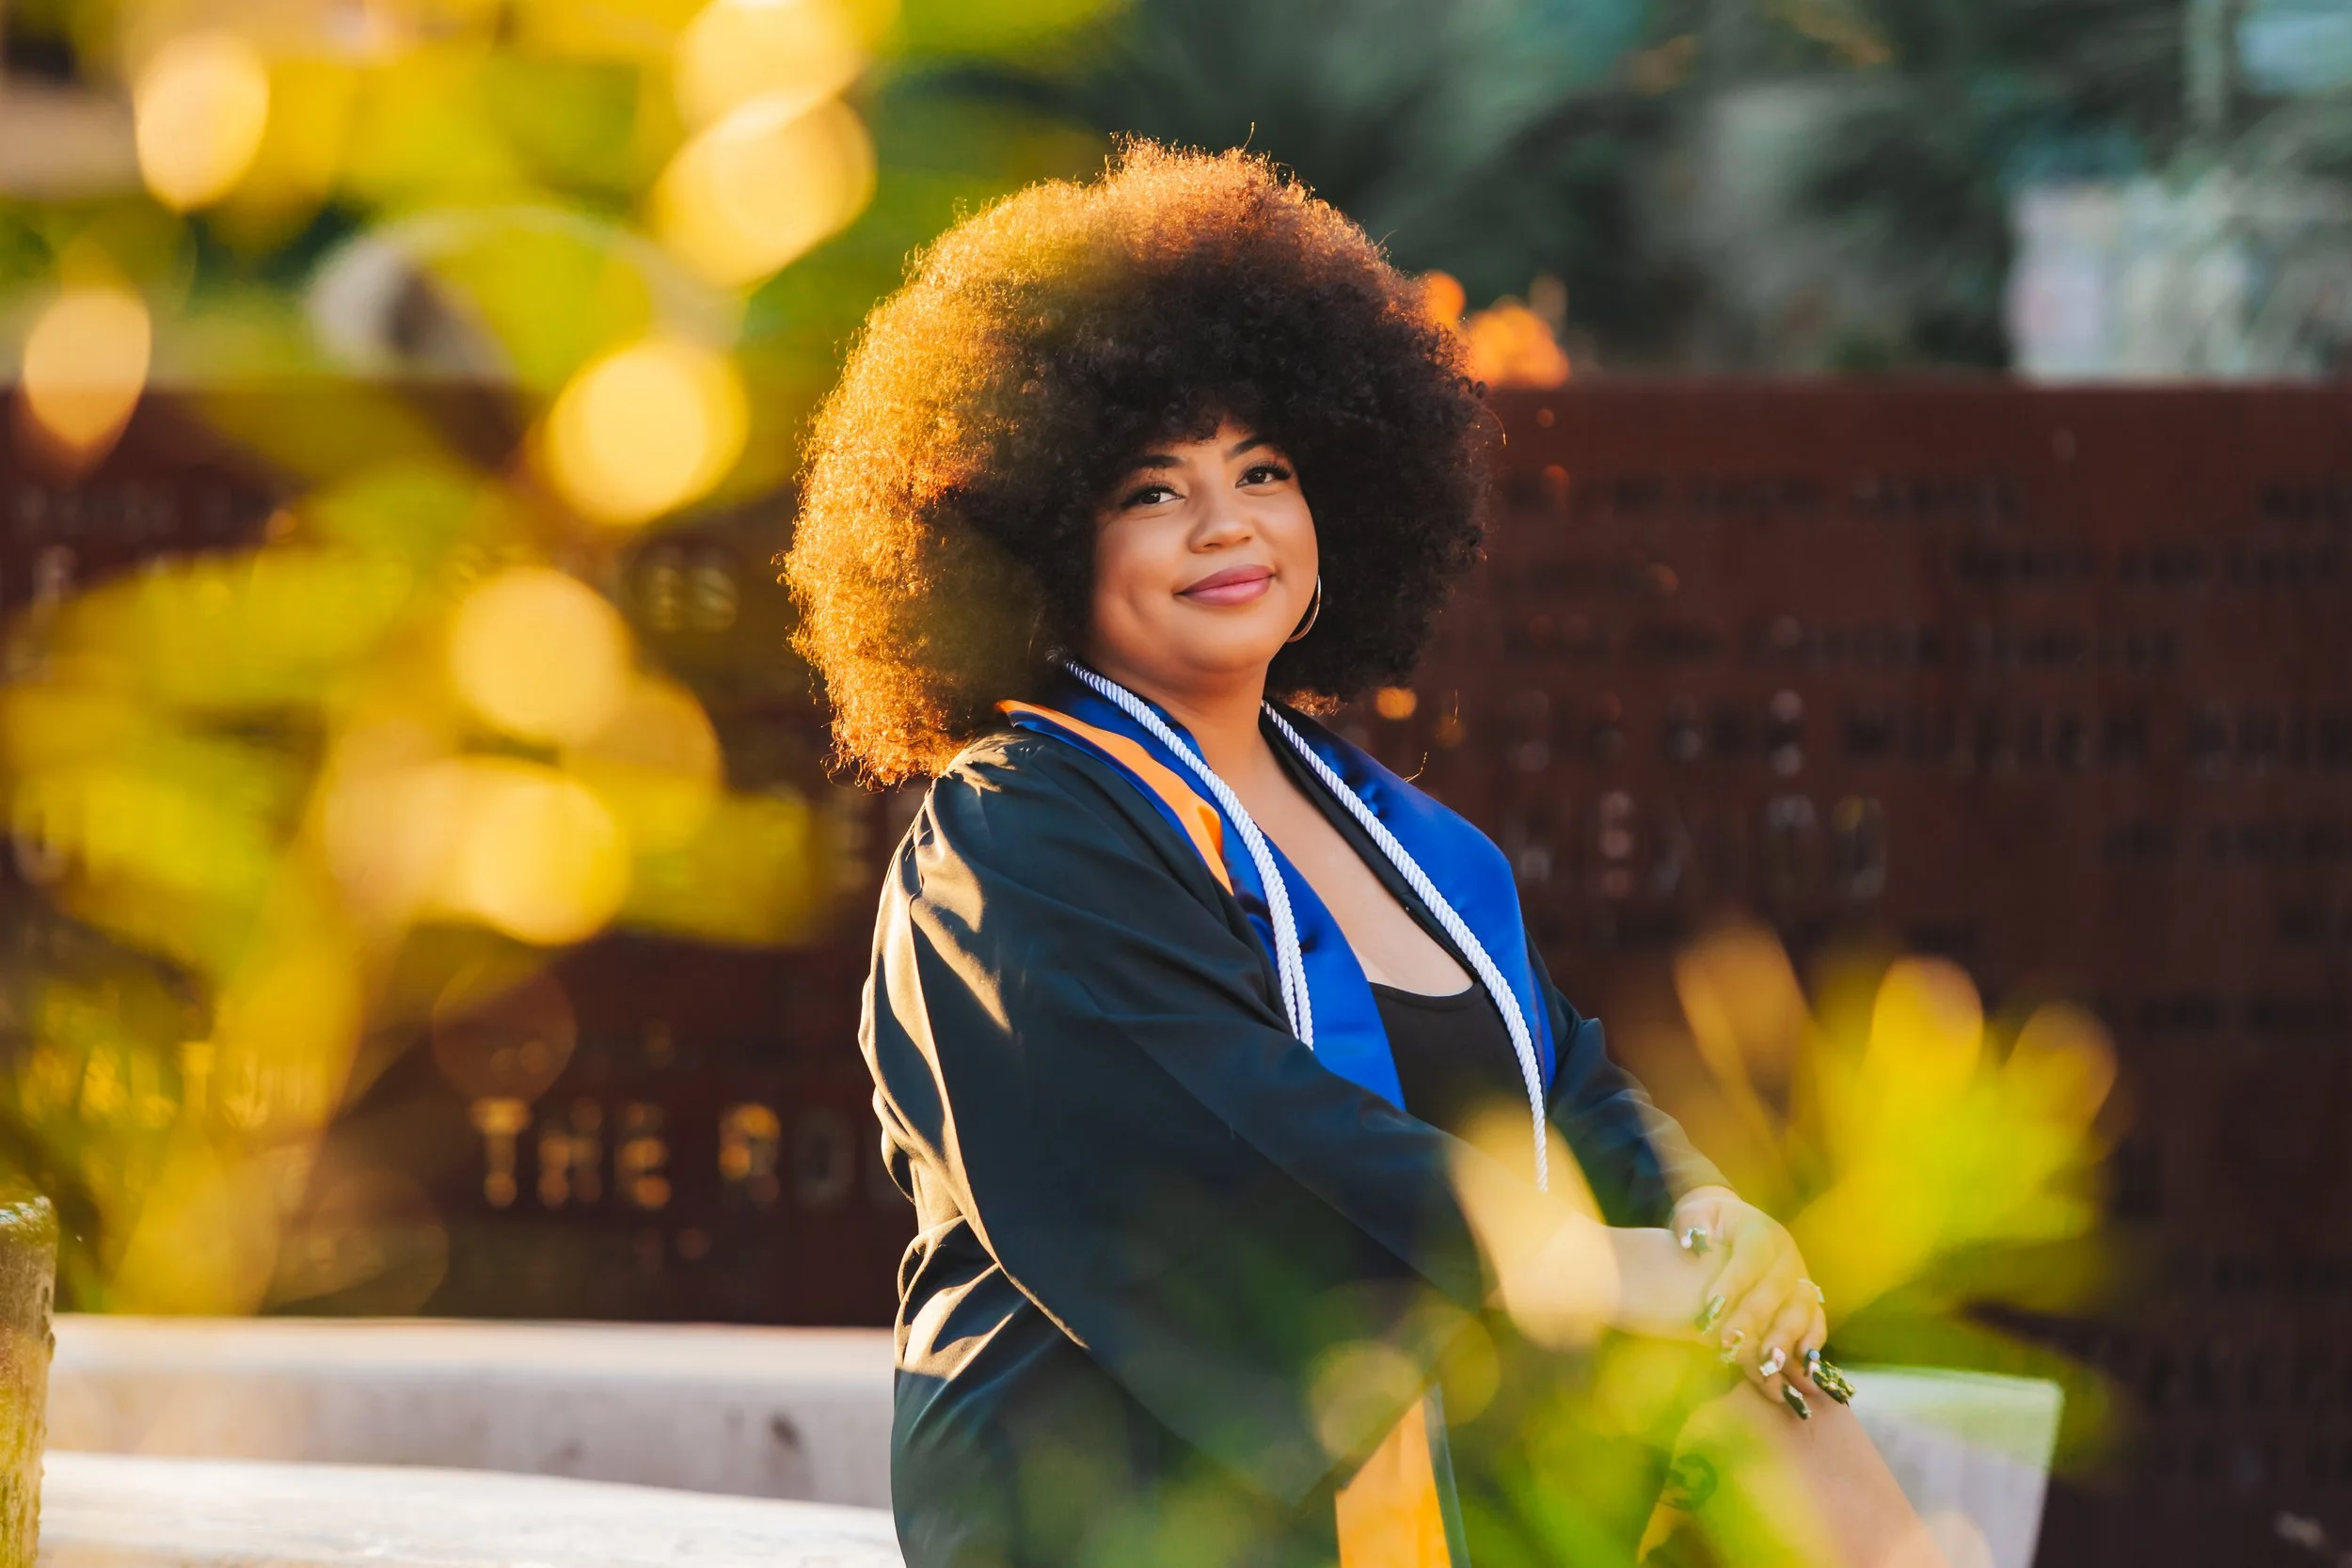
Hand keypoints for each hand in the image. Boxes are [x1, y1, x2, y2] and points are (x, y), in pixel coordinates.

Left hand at [1672, 1186, 1830, 1416]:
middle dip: (1754, 1318)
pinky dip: (1812, 1340)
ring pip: (1801, 1306)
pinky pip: (1816, 1318)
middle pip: (1776, 1287)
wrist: (1734, 1224)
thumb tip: (1693, 1242)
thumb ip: (1691, 1223)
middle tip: (1729, 1343)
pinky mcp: (1807, 1295)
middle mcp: (1786, 1252)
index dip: (1732, 1284)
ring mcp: (1801, 1274)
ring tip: (1767, 1362)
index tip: (1709, 1311)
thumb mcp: (1695, 1212)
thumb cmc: (1709, 1223)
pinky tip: (1801, 1363)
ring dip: (1785, 1336)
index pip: (1749, 1258)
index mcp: (1760, 1230)